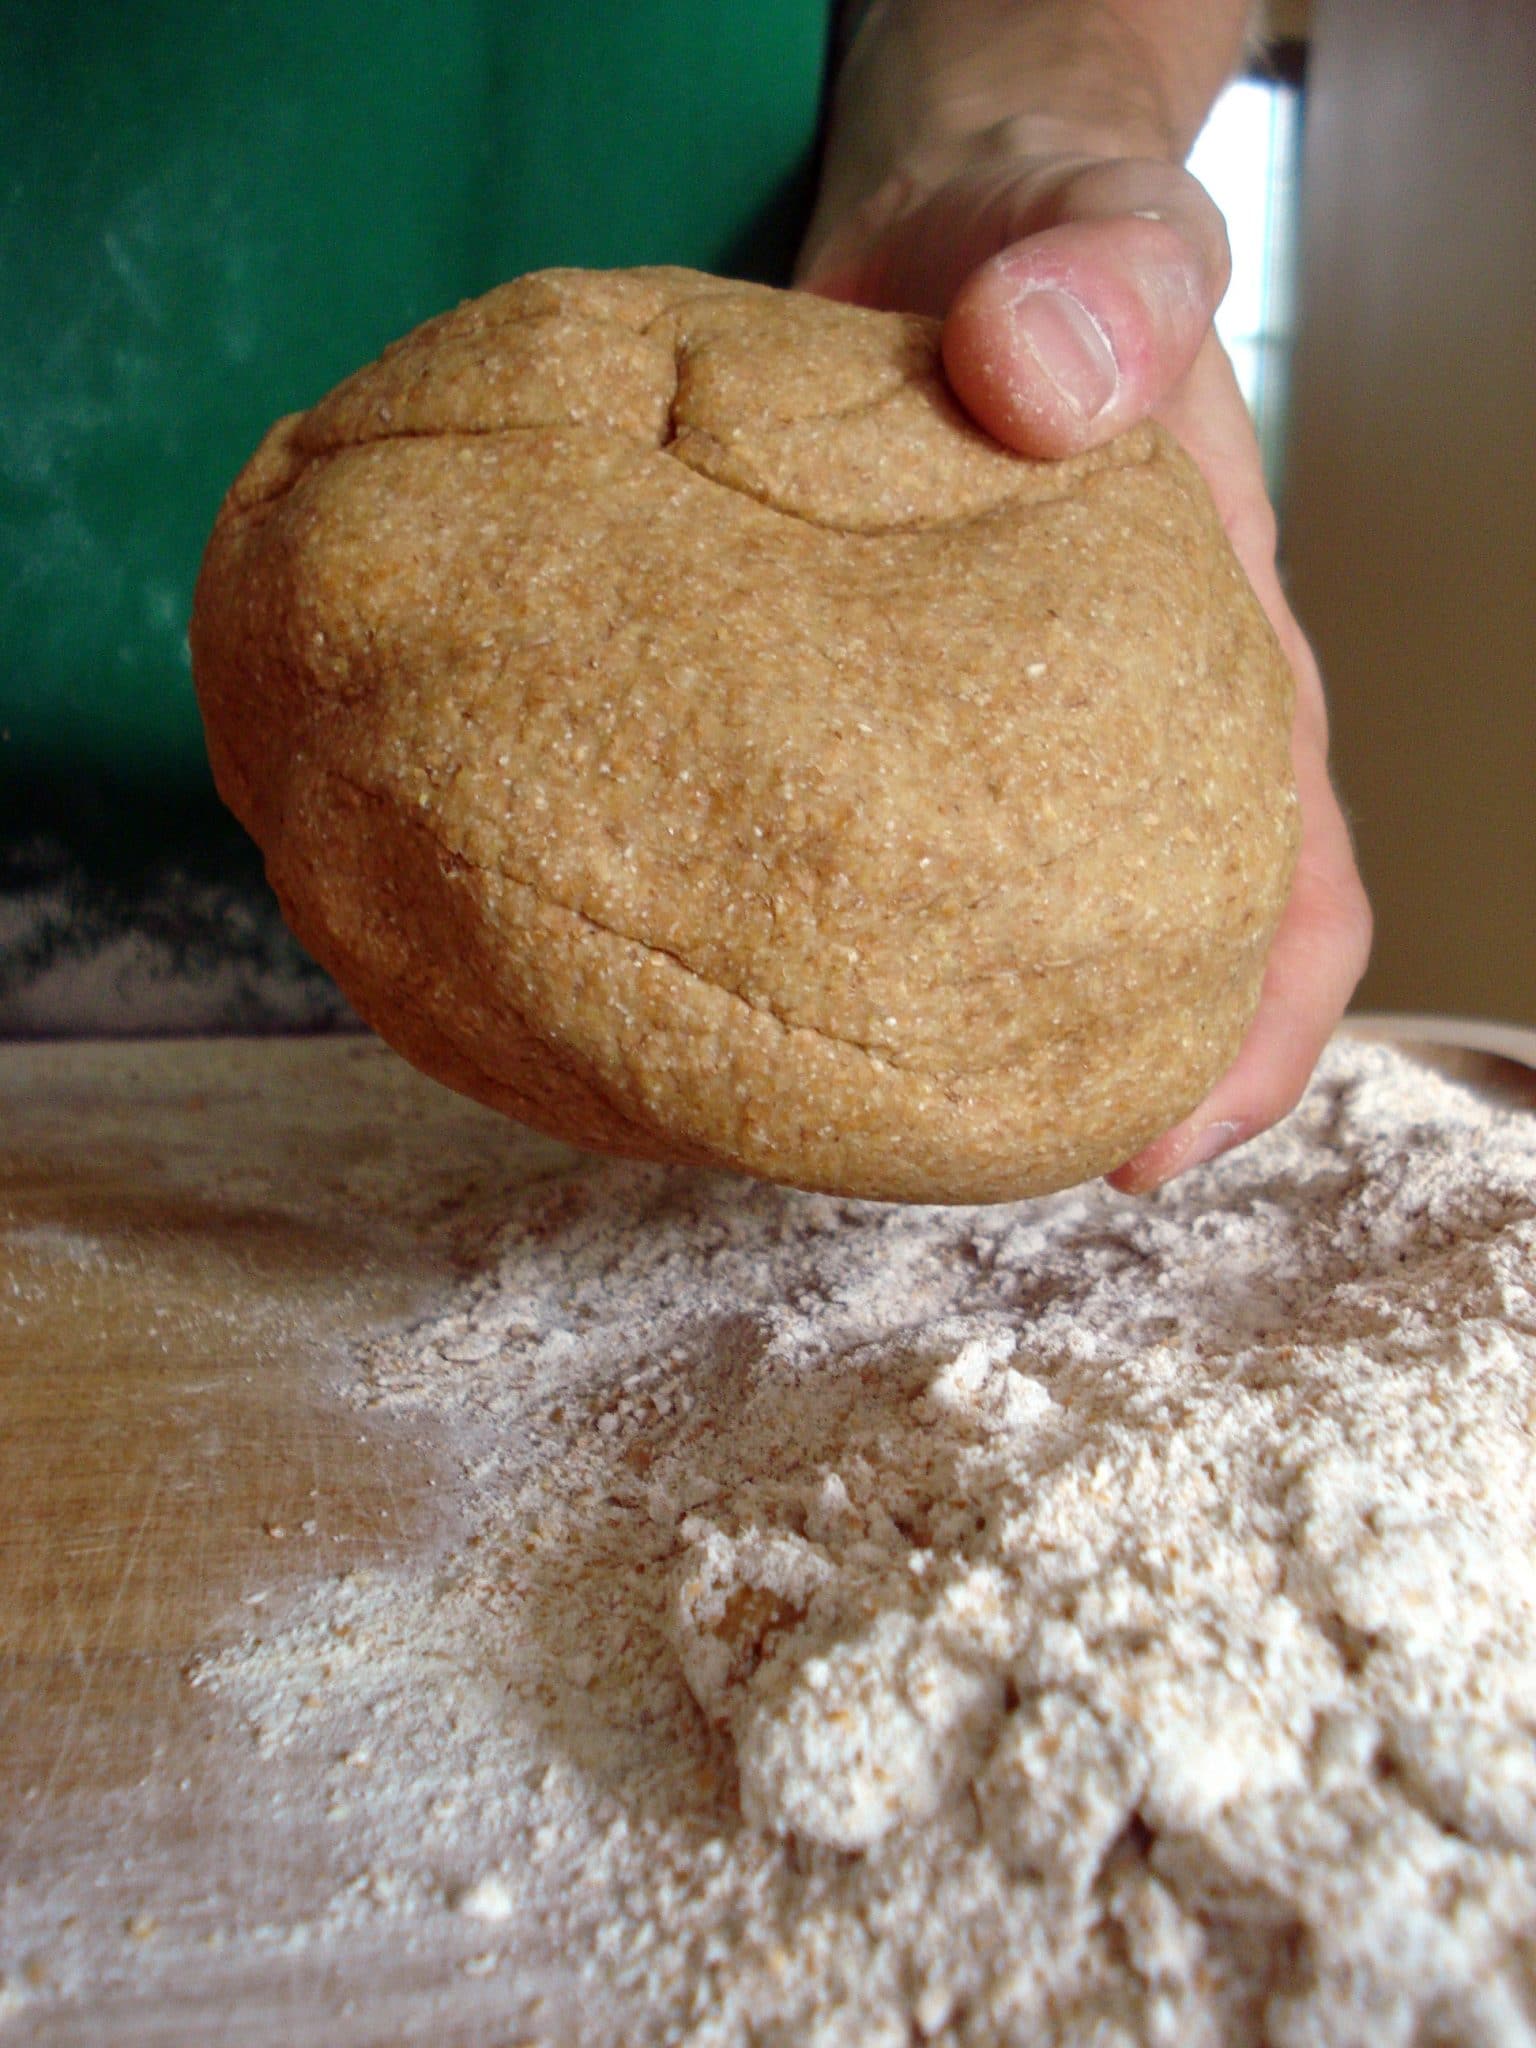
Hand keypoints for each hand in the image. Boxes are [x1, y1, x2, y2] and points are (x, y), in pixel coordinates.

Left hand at [797, 140, 1371, 1189]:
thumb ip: (1100, 286)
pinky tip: (719, 968)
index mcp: (1212, 679)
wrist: (947, 220)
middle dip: (1073, 1094)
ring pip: (995, 941)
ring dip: (941, 1044)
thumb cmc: (1053, 249)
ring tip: (818, 1120)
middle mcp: (1114, 748)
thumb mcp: (1101, 238)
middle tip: (939, 1179)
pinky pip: (860, 857)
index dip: (1250, 1045)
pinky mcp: (871, 736)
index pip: (1294, 898)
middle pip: (1140, 972)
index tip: (1153, 1153)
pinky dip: (819, 934)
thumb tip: (1036, 371)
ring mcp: (989, 755)